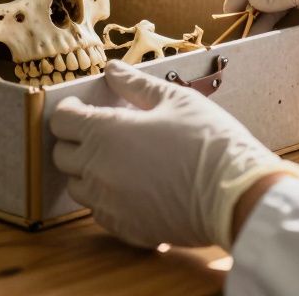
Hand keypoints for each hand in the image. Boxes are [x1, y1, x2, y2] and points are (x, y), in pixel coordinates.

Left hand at [50, 60, 298, 249]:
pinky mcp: (124, 228)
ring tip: (117, 160)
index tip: (83, 108)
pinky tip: (132, 187)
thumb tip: (112, 69)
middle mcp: (98, 170)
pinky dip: (107, 198)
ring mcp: (109, 203)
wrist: (237, 194)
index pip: (61, 121)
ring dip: (88, 171)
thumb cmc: (208, 140)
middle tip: (101, 132)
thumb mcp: (175, 99)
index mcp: (105, 133)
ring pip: (77, 186)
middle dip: (75, 140)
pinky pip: (99, 211)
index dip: (70, 111)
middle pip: (62, 155)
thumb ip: (136, 84)